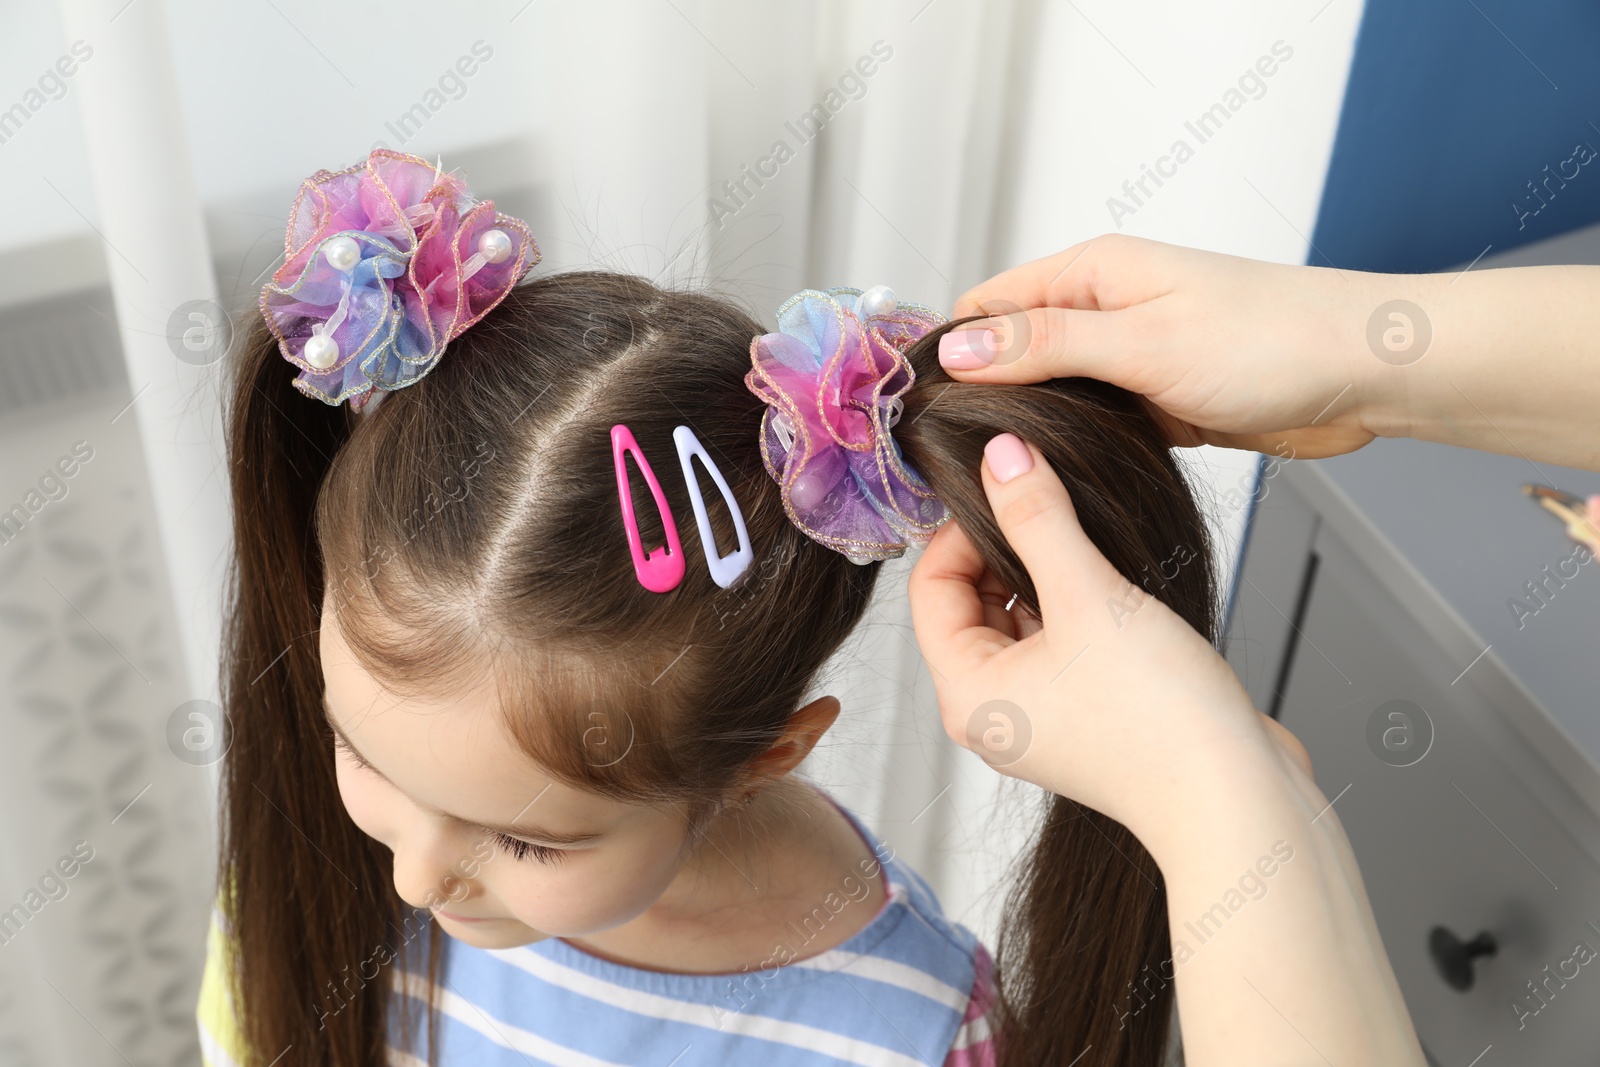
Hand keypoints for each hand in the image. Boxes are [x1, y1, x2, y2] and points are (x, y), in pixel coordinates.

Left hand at [907, 431, 1306, 857]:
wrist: (1236, 800)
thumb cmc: (1161, 720)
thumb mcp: (1089, 597)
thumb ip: (1039, 519)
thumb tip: (1001, 455)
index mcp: (967, 692)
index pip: (930, 587)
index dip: (962, 530)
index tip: (1010, 490)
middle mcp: (993, 711)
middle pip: (971, 603)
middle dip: (1005, 548)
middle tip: (1050, 504)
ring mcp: (1040, 716)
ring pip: (1021, 620)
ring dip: (1047, 574)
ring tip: (1090, 543)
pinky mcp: (1086, 715)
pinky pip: (1062, 642)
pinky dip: (1079, 606)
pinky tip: (1117, 585)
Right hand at [939, 234, 1383, 459]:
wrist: (1366, 372)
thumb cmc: (1271, 340)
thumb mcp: (1141, 344)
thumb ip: (1045, 347)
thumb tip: (957, 348)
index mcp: (1092, 273)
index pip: (987, 305)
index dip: (948, 350)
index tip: (916, 409)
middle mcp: (1105, 309)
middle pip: (1012, 350)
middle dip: (979, 396)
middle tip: (944, 460)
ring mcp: (1132, 355)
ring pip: (1052, 392)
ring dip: (1028, 426)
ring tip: (990, 479)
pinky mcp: (1159, 399)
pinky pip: (1095, 420)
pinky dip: (1073, 446)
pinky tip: (1054, 481)